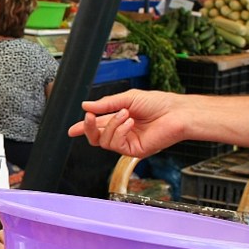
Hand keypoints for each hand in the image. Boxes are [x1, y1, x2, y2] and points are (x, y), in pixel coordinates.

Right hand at [67, 89, 185, 157]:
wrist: (175, 112)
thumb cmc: (158, 103)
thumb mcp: (128, 98)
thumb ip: (106, 103)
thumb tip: (85, 106)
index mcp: (119, 119)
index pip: (97, 126)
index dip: (83, 127)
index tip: (72, 130)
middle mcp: (121, 132)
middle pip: (95, 137)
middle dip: (88, 128)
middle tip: (88, 118)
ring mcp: (127, 142)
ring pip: (103, 141)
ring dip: (111, 125)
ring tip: (125, 113)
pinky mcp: (133, 150)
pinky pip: (115, 144)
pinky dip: (119, 131)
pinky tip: (130, 122)